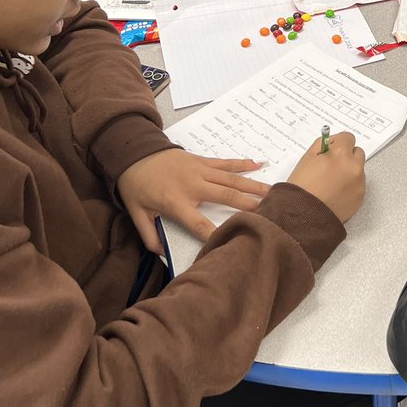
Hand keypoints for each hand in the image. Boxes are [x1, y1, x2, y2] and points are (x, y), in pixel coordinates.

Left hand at [117, 149, 271, 251]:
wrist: (134, 152)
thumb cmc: (136, 185)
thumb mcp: (136, 213)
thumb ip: (149, 235)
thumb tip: (161, 253)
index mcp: (176, 201)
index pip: (199, 223)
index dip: (215, 234)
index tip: (233, 242)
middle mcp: (192, 185)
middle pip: (226, 197)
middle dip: (248, 206)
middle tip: (269, 214)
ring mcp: (200, 170)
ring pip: (231, 179)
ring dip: (252, 185)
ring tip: (272, 192)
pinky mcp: (202, 160)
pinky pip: (225, 163)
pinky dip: (242, 164)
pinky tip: (259, 164)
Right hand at [286, 132, 365, 222]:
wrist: (304, 215)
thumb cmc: (302, 187)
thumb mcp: (307, 158)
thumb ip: (322, 145)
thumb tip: (331, 142)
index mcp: (341, 154)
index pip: (348, 137)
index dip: (337, 143)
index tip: (331, 149)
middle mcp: (354, 166)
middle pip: (357, 152)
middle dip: (346, 156)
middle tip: (332, 166)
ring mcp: (359, 183)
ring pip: (358, 169)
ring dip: (349, 171)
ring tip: (332, 182)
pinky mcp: (360, 197)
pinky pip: (358, 185)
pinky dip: (350, 186)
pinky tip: (336, 192)